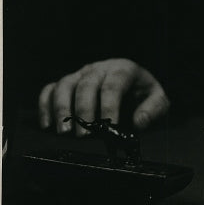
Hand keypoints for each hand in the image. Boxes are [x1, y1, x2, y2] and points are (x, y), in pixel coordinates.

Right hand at [38, 58, 169, 134]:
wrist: (131, 89)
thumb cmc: (143, 95)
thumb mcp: (158, 100)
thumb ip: (154, 109)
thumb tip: (140, 121)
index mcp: (123, 69)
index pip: (113, 84)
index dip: (109, 105)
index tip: (109, 125)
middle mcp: (99, 69)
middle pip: (87, 84)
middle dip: (84, 110)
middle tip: (83, 135)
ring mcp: (81, 74)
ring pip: (65, 85)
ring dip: (62, 109)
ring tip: (64, 133)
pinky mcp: (67, 84)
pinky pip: (50, 89)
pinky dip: (45, 105)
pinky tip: (47, 125)